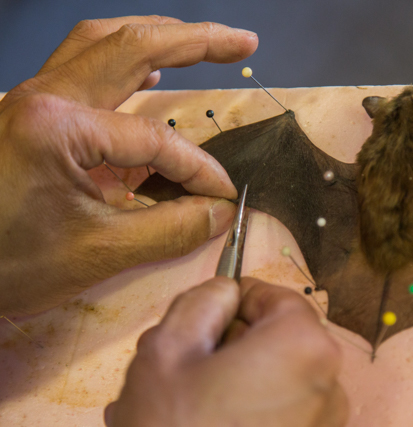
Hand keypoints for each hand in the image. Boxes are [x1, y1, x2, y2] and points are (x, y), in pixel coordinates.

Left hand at [0, 16, 257, 315]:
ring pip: (102, 41)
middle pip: (132, 45)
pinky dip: (123, 61)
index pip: (155, 138)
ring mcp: (31, 96)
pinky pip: (82, 64)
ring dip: (158, 36)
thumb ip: (169, 229)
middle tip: (242, 42)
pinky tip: (149, 75)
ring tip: (201, 43)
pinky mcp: (29, 111)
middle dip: (196, 40)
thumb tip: (219, 212)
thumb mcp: (96, 253)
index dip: (199, 168)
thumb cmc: (6, 264)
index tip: (223, 196)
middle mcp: (44, 94)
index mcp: (58, 126)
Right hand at [105, 277, 347, 426]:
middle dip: (235, 344)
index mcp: (304, 346)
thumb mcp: (168, 349)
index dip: (238, 300)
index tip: (209, 315)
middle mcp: (330, 386)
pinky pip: (284, 416)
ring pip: (279, 380)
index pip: (276, 298)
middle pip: (280, 340)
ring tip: (188, 404)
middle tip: (188, 364)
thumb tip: (226, 292)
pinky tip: (206, 426)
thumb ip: (203, 300)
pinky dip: (250, 413)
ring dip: (239, 381)